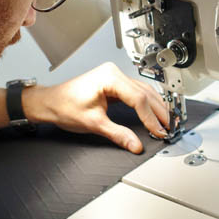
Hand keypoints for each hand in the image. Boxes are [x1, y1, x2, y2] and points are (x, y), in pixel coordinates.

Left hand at [23, 62, 168, 153]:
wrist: (49, 102)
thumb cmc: (63, 106)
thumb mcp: (93, 123)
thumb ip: (118, 134)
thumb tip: (135, 144)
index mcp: (109, 77)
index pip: (138, 99)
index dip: (150, 117)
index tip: (158, 131)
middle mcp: (114, 73)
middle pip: (145, 93)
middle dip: (159, 112)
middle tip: (169, 128)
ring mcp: (116, 77)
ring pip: (145, 91)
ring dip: (156, 107)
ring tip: (166, 122)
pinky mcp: (116, 83)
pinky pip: (138, 92)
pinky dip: (148, 104)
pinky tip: (155, 112)